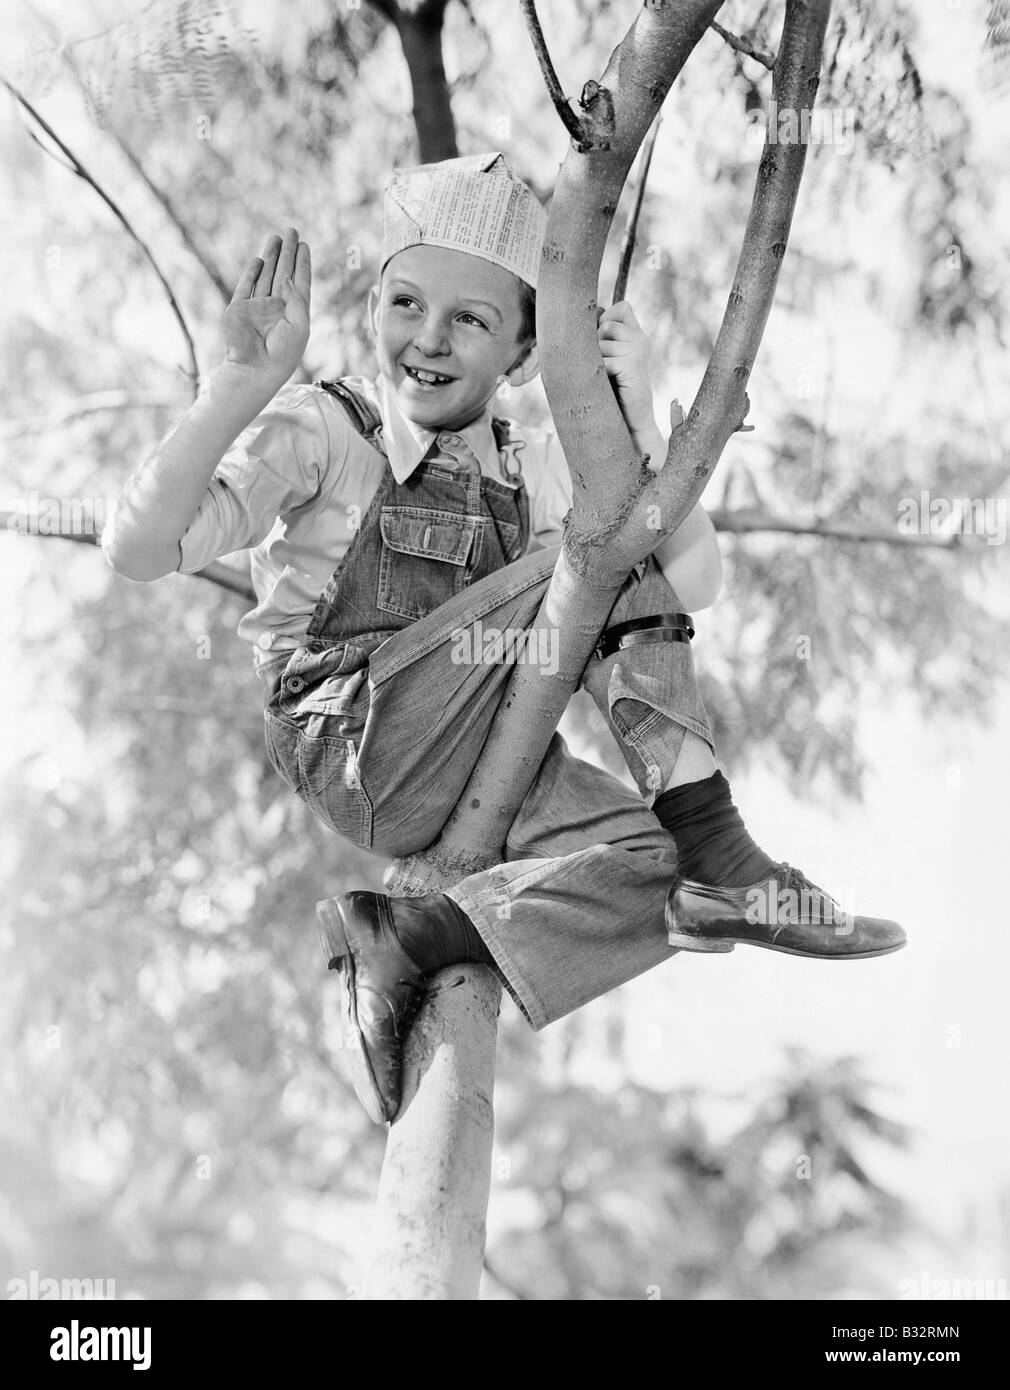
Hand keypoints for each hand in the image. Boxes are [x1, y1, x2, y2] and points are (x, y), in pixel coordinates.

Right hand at [223, 227, 310, 385]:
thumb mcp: (299, 325)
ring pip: (266, 275)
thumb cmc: (283, 353)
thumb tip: (291, 277)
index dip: (303, 264)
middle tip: (291, 231)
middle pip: (283, 274)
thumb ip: (297, 299)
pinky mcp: (239, 309)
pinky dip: (252, 273)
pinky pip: (246, 286)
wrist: (255, 370)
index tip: (305, 245)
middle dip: (288, 253)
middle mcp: (276, 308)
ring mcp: (257, 307)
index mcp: (294, 314)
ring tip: (276, 237)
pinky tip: (259, 260)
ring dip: (271, 257)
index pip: (300, 283)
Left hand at [597, 299, 656, 437]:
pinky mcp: (632, 365)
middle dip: (596, 343)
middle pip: (606, 324)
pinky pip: (603, 361)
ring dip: (596, 360)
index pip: (622, 307)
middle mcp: (641, 340)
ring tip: (606, 377)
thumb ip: (604, 339)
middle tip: (603, 366)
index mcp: (638, 336)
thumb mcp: (612, 360)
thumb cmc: (617, 392)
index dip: (607, 318)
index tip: (603, 340)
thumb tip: (581, 318)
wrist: (635, 420)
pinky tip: (606, 385)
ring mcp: (638, 351)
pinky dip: (599, 373)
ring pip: (601, 342)